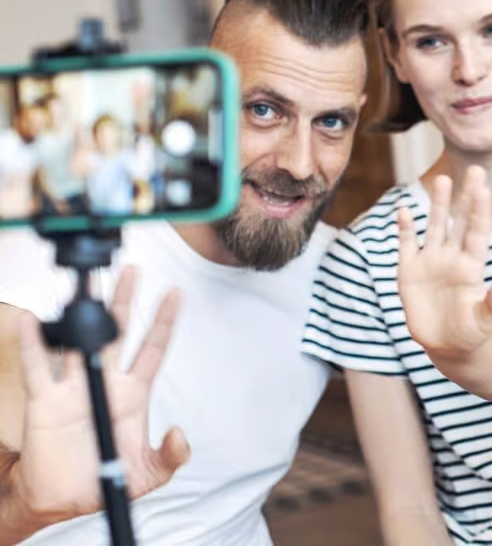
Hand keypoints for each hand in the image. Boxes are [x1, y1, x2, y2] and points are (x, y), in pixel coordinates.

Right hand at [12, 267, 189, 525]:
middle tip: (133, 269)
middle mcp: (105, 382)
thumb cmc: (104, 479)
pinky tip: (32, 319)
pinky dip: (34, 342)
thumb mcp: (148, 474)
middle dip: (126, 301)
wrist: (63, 500)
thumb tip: (180, 434)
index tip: (176, 292)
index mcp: (134, 394)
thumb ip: (171, 456)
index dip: (165, 321)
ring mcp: (75, 387)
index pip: (153, 349)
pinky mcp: (46, 400)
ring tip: (86, 284)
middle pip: (118, 332)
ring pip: (79, 340)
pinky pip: (39, 366)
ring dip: (82, 313)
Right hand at [397, 167, 491, 362]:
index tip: (484, 188)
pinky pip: (406, 245)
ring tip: (441, 179)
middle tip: (475, 169)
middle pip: (459, 222)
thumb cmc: (472, 334)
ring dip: (437, 205)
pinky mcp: (409, 273)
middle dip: (465, 197)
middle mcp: (452, 259)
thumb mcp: (484, 322)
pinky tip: (402, 210)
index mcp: (472, 268)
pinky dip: (404, 229)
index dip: (480, 211)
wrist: (448, 346)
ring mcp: (431, 263)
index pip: (477, 233)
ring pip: (434, 227)